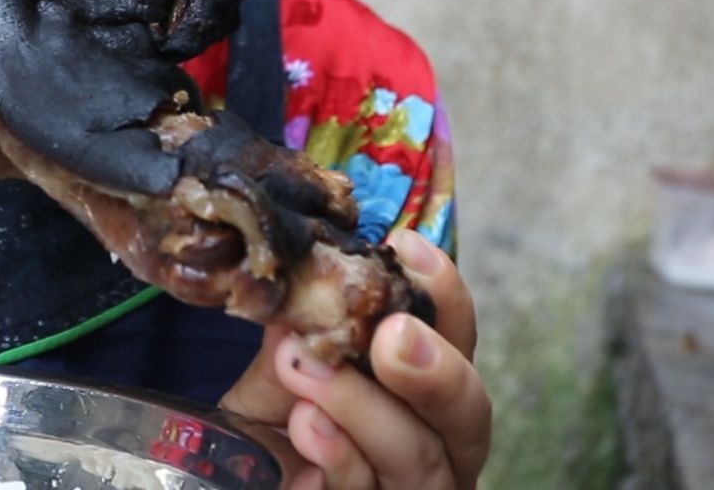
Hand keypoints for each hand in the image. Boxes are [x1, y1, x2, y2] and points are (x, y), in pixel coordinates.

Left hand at [220, 230, 491, 488]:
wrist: (242, 474)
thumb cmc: (276, 418)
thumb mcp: (283, 366)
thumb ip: (298, 330)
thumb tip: (299, 282)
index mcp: (428, 387)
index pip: (458, 336)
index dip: (444, 293)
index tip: (407, 248)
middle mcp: (438, 442)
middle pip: (470, 411)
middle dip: (435, 369)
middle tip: (391, 334)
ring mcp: (409, 488)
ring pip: (420, 456)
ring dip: (363, 406)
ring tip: (307, 369)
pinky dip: (340, 456)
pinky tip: (307, 425)